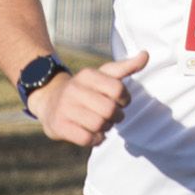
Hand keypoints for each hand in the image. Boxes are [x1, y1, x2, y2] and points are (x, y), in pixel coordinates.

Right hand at [31, 51, 148, 147]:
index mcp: (87, 75)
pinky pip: (87, 138)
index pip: (118, 89)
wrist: (49, 101)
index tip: (119, 101)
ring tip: (100, 124)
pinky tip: (92, 133)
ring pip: (98, 125)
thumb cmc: (85, 90)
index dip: (124, 99)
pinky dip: (95, 139)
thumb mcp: (102, 75)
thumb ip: (125, 67)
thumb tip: (146, 55)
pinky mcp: (59, 125)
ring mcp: (64, 107)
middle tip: (111, 116)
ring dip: (105, 129)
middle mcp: (74, 89)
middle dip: (116, 117)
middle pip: (109, 110)